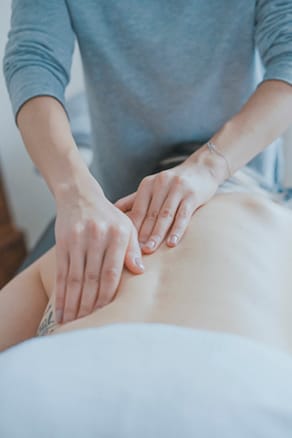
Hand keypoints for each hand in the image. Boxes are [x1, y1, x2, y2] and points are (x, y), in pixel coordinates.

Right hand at [54, 174, 143, 323]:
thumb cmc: (109, 216)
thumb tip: (140, 271)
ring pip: (75, 279)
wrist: (80, 196)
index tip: (106, 315)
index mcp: (118, 234)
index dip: (108, 296)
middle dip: (89, 306)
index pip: (112, 272)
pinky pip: (62, 273)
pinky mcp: (62, 243)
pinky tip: (61, 310)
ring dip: (73, 304)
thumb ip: (133, 249)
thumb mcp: (127, 226)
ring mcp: (77, 240)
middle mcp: (97, 237)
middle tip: (87, 327)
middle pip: (92, 278)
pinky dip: (61, 294)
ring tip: (72, 325)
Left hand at [115, 154, 219, 252]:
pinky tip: (172, 242)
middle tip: (135, 252)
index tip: (125, 245)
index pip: (137, 210)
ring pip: (165, 215)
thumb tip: (112, 213)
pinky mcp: (192, 195)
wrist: (202, 168)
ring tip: (150, 250)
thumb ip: (134, 200)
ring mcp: (177, 189)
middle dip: (142, 234)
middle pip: (150, 214)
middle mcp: (160, 184)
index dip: (131, 228)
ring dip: (157, 234)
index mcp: (148, 184)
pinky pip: (183, 215)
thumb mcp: (153, 187)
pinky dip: (177, 230)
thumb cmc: (174, 183)